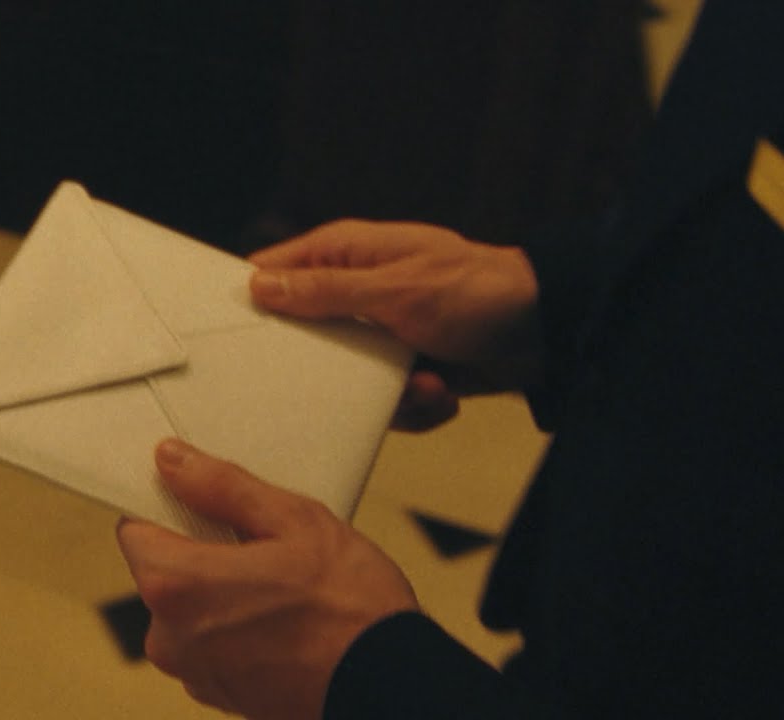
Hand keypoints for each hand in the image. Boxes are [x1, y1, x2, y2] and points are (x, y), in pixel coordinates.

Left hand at [116, 439, 418, 719]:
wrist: (390, 686)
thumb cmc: (350, 607)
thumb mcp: (293, 521)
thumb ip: (222, 487)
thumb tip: (172, 461)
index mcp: (176, 585)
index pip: (134, 530)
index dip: (169, 511)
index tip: (206, 505)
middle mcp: (169, 636)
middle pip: (162, 571)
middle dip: (202, 553)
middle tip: (263, 545)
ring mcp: (192, 672)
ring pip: (188, 608)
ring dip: (220, 592)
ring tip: (282, 586)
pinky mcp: (217, 695)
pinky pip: (210, 643)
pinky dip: (234, 628)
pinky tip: (282, 620)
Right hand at [249, 220, 541, 430]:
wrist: (546, 331)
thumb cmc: (476, 291)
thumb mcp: (394, 289)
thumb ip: (324, 290)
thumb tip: (260, 285)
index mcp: (346, 255)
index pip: (274, 271)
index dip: (252, 301)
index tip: (237, 337)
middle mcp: (357, 293)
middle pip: (303, 337)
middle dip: (327, 368)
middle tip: (351, 373)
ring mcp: (380, 332)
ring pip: (343, 378)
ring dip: (384, 391)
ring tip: (422, 379)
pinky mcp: (402, 368)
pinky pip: (381, 400)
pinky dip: (414, 402)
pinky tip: (440, 388)